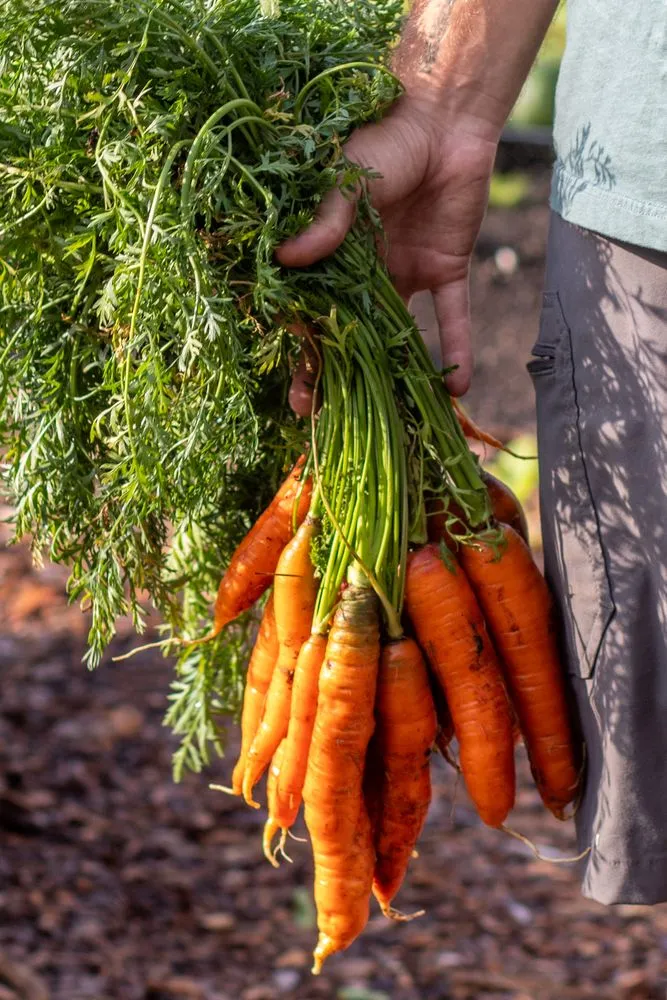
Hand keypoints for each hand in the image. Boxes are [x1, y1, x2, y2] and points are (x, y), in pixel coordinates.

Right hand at [277, 94, 498, 400]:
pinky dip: (458, 347)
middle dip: (339, 379)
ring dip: (397, 376)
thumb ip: (324, 220)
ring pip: (399, 336)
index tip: (299, 394)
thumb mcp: (345, 179)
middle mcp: (366, 275)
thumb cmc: (382, 140)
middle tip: (328, 418)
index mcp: (333, 256)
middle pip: (350, 338)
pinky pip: (452, 316)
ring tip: (396, 418)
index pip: (315, 317)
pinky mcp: (446, 269)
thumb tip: (287, 259)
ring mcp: (405, 275)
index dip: (306, 355)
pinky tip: (458, 388)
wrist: (442, 118)